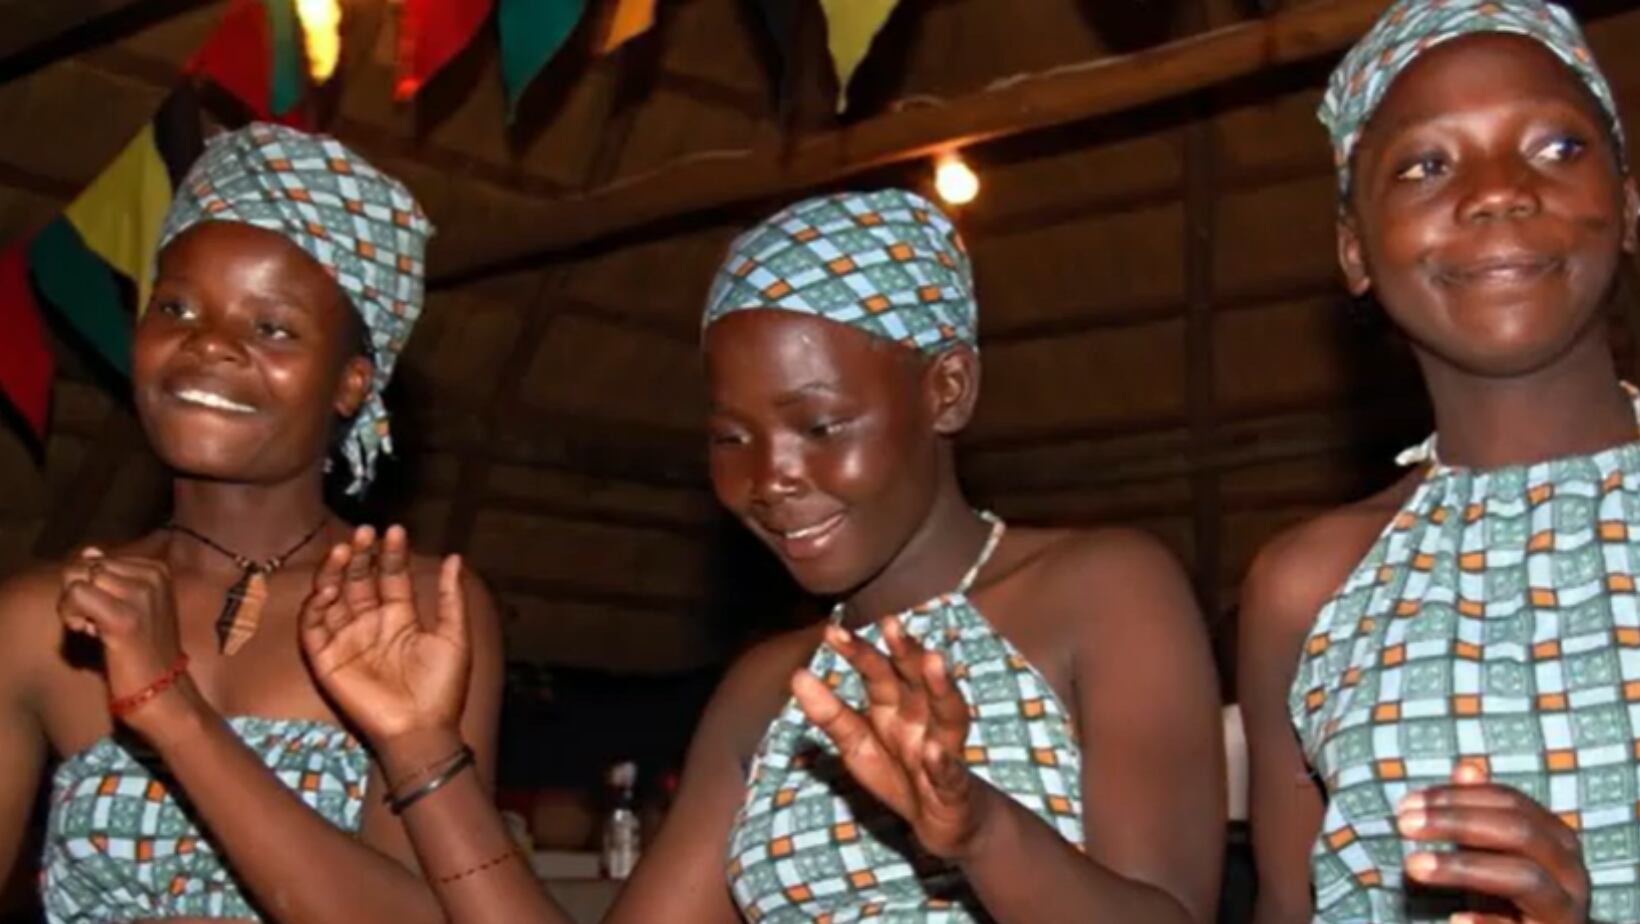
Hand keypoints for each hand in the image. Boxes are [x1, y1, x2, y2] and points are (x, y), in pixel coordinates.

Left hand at [60, 548, 191, 731]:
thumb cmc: (144, 650)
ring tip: (96, 628)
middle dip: (80, 594)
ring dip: (74, 606)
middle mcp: (153, 575)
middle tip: (99, 622)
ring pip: (77, 579)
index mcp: (158, 569)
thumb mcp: (132, 604)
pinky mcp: (124, 617)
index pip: (97, 559)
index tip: (109, 613)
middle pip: (84, 566)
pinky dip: (72, 616)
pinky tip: (89, 633)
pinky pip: (76, 596)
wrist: (163, 690)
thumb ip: (111, 576)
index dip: (92, 588)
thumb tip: (88, 551)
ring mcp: (141, 594)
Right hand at [299, 525, 470, 746]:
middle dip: (360, 555)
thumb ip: (451, 598)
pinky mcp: (326, 660)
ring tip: (343, 550)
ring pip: (332, 596)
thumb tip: (455, 557)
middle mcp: (371, 624)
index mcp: (401, 617)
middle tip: (363, 532)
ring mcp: (347, 640)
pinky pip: (312, 628)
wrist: (422, 729)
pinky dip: (314, 606)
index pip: (391, 575)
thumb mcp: (454, 637)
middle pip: (358, 580)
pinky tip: (328, 588)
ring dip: (334, 572)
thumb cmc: (442, 687)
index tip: (394, 530)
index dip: (391, 553)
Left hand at [792, 618, 994, 859]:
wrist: (942, 821)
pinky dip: (943, 764)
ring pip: (947, 714)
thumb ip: (829, 713)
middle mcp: (923, 719)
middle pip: (916, 681)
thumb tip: (797, 675)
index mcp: (895, 707)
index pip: (877, 673)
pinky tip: (934, 753)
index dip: (858, 653)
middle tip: (891, 624)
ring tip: (933, 662)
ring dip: (941, 689)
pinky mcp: (955, 789)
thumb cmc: (899, 774)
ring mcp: (944, 750)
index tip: (832, 632)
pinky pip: (951, 774)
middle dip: (905, 652)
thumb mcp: (857, 745)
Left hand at [1398, 761, 1589, 923]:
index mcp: (1558, 840)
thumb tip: (1466, 768)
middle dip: (1457, 822)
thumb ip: (1480, 811)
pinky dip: (1488, 922)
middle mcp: (1572, 872)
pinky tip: (1455, 917)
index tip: (1407, 803)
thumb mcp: (1494, 851)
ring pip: (1524, 878)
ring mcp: (1566, 909)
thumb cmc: (1510, 896)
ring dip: (1463, 867)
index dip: (1456, 797)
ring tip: (1412, 865)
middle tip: (1404, 823)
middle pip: (1520, 833)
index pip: (1510, 802)